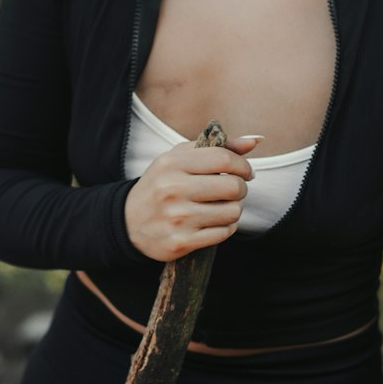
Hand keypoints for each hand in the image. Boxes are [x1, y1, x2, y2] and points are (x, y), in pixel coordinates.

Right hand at [123, 133, 260, 260]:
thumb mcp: (179, 159)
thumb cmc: (161, 185)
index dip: (243, 165)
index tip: (245, 172)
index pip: (224, 159)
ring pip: (232, 212)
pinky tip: (215, 222)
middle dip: (241, 188)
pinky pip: (223, 233)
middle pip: (233, 187)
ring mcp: (177, 218)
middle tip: (233, 191)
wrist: (127, 222)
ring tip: (222, 207)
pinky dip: (226, 227)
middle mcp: (173, 190)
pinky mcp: (180, 242)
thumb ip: (217, 147)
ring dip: (234, 209)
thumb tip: (255, 141)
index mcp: (172, 164)